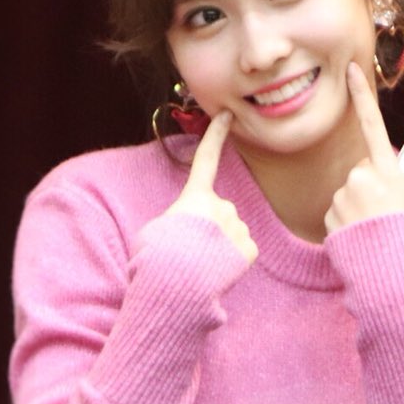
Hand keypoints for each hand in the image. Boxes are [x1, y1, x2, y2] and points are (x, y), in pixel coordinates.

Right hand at [164, 110, 256, 263]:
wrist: (176, 288)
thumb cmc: (154, 261)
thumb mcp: (154, 231)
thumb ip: (178, 218)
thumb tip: (189, 227)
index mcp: (194, 197)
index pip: (206, 158)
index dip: (215, 135)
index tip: (226, 116)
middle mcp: (220, 205)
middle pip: (219, 210)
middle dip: (209, 226)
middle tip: (189, 249)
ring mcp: (237, 227)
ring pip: (232, 231)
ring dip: (219, 245)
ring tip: (200, 265)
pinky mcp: (249, 249)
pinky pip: (243, 250)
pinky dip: (233, 260)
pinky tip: (217, 271)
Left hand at [325, 62, 403, 235]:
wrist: (392, 281)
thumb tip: (398, 173)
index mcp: (389, 173)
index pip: (372, 124)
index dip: (362, 96)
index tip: (351, 70)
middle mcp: (362, 179)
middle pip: (364, 168)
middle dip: (373, 183)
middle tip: (389, 210)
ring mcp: (343, 198)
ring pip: (351, 191)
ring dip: (361, 205)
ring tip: (376, 230)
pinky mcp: (330, 216)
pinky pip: (339, 211)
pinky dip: (349, 221)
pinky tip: (363, 238)